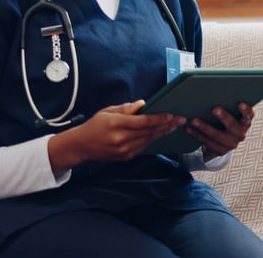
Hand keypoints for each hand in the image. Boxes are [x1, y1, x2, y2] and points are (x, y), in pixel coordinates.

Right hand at [48, 100, 184, 171]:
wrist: (81, 146)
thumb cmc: (95, 125)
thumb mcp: (108, 111)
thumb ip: (127, 108)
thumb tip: (143, 104)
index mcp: (116, 124)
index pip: (143, 121)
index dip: (159, 118)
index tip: (171, 115)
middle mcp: (121, 138)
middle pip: (149, 131)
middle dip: (166, 125)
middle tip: (180, 120)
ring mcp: (124, 150)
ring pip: (148, 140)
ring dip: (162, 132)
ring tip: (174, 125)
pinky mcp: (126, 157)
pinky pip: (143, 147)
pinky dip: (152, 139)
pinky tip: (160, 133)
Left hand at [185, 102, 254, 160]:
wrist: (222, 141)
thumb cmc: (225, 120)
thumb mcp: (230, 112)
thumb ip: (227, 104)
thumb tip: (214, 90)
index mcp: (245, 121)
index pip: (249, 114)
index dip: (245, 110)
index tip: (240, 104)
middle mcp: (241, 133)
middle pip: (232, 125)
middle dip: (223, 117)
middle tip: (214, 109)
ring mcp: (231, 144)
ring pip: (217, 135)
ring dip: (204, 127)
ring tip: (193, 120)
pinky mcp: (221, 151)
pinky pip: (208, 143)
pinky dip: (197, 135)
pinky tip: (190, 129)